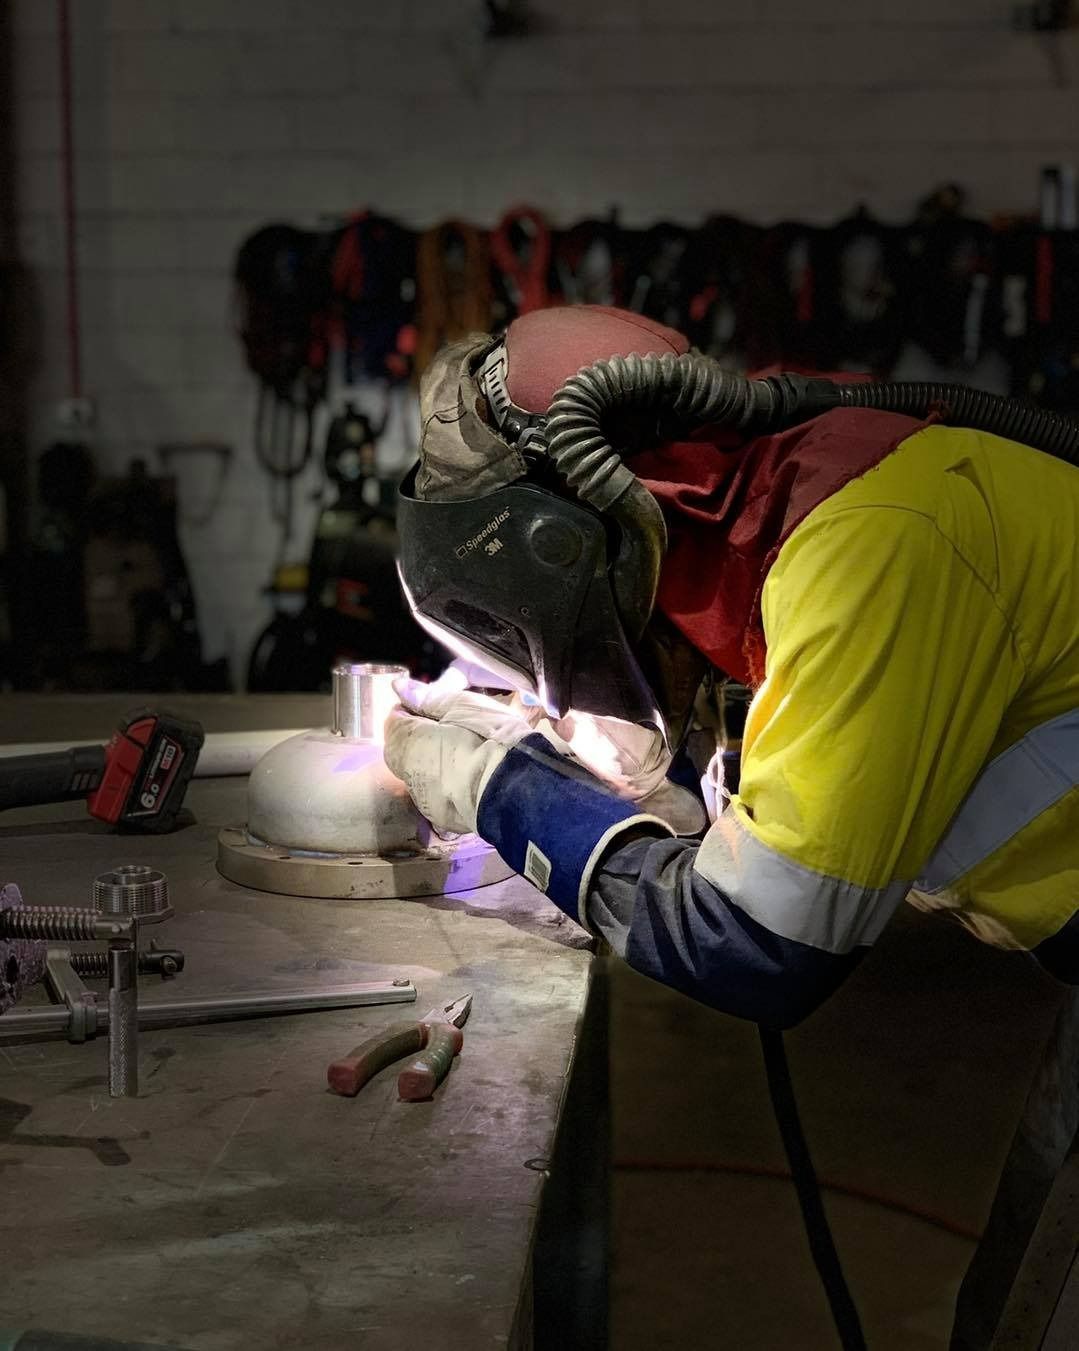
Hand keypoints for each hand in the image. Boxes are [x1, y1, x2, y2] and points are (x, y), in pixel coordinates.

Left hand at [383, 672, 568, 835]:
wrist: (517, 789)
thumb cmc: (489, 738)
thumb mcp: (463, 706)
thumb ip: (428, 698)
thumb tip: (400, 688)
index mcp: (408, 740)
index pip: (395, 719)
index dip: (415, 710)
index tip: (437, 707)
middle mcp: (407, 772)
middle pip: (404, 749)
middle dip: (421, 738)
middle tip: (454, 728)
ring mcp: (424, 799)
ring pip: (421, 774)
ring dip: (435, 762)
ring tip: (466, 754)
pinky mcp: (443, 819)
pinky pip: (438, 795)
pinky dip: (448, 784)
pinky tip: (471, 778)